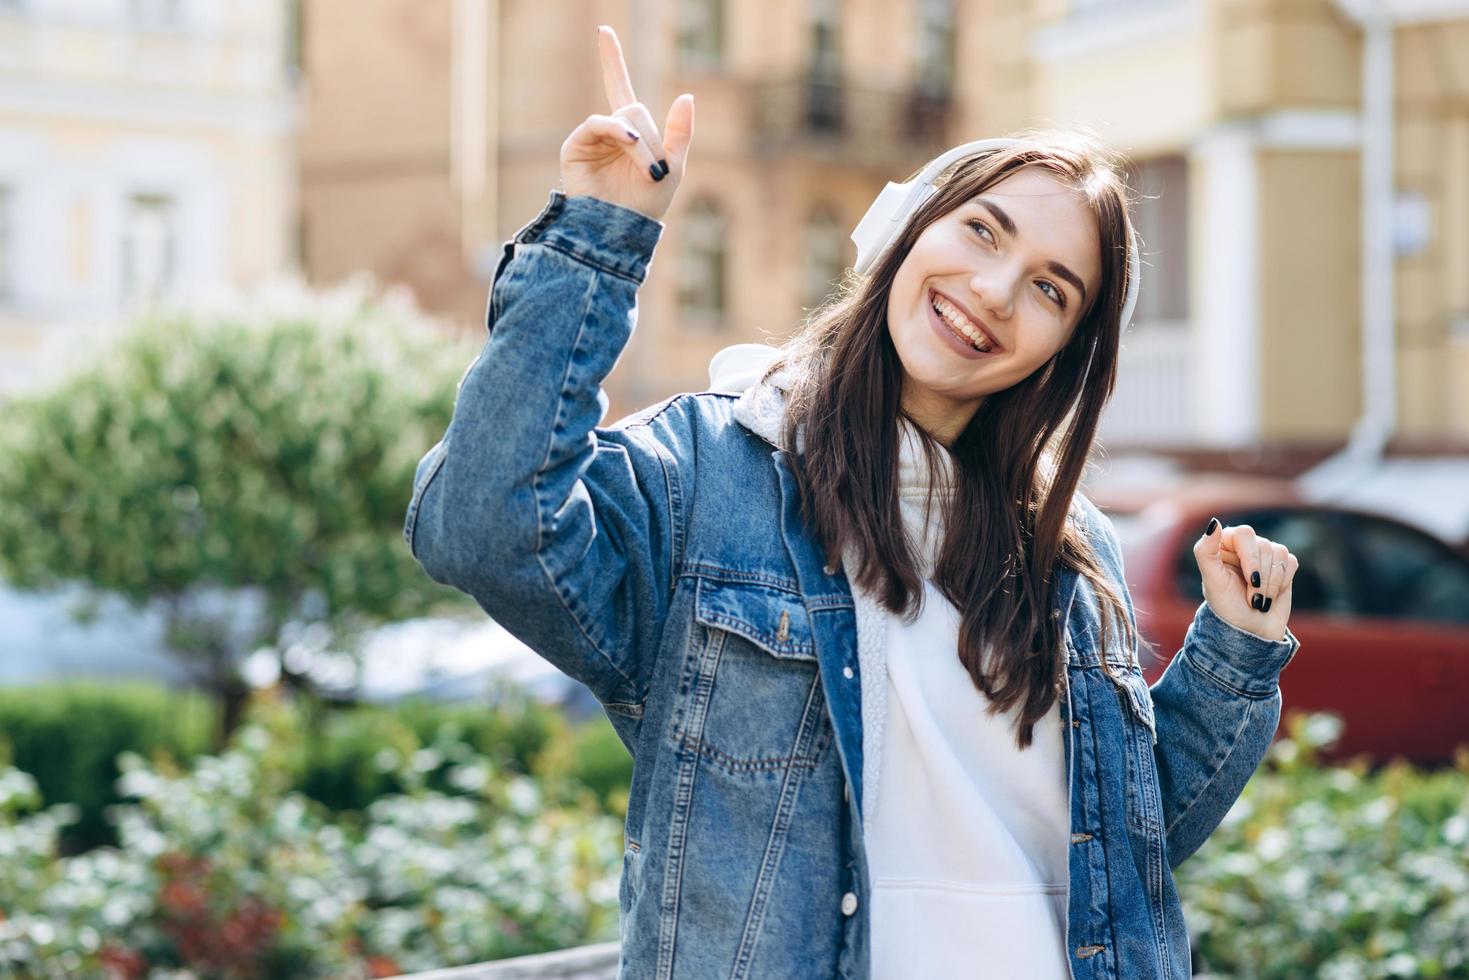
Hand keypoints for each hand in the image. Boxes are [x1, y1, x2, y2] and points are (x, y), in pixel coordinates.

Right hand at [558, 26, 694, 221]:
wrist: (620, 232)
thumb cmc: (646, 207)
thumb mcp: (674, 167)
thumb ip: (681, 133)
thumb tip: (686, 95)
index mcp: (631, 134)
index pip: (620, 88)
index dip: (611, 61)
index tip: (603, 32)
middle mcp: (609, 131)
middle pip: (635, 109)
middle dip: (651, 138)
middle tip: (655, 171)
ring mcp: (591, 138)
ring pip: (624, 118)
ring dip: (641, 144)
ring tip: (647, 171)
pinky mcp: (576, 147)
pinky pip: (598, 123)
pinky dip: (618, 131)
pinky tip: (629, 143)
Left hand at [1193, 518, 1299, 641]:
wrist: (1249, 630)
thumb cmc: (1226, 606)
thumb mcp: (1212, 580)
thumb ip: (1205, 551)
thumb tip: (1215, 523)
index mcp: (1225, 544)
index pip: (1245, 534)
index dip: (1251, 557)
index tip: (1250, 580)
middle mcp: (1245, 545)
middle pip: (1265, 545)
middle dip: (1260, 577)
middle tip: (1251, 597)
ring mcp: (1265, 554)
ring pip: (1279, 553)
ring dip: (1271, 583)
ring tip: (1258, 599)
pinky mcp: (1283, 564)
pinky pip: (1291, 562)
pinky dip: (1282, 582)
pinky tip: (1271, 594)